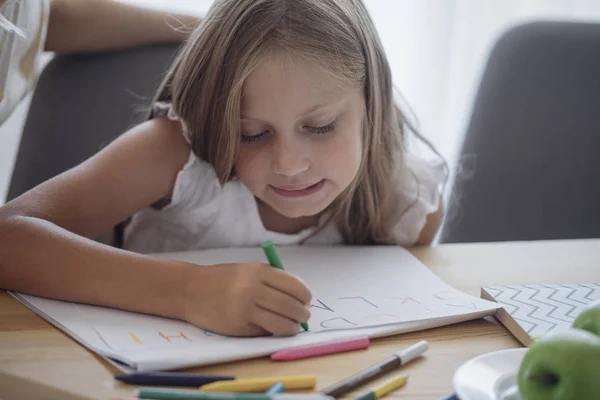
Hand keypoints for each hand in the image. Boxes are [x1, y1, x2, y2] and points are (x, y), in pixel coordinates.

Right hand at [182, 263, 311, 336]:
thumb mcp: (248, 271)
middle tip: (304, 317)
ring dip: (293, 327)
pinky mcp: (239, 325)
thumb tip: (300, 300)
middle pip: (292, 306)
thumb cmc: (223, 280)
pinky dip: (274, 332)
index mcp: (260, 271)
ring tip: (293, 327)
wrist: (190, 289)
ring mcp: (246, 307)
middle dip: (303, 314)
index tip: (306, 301)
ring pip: (282, 322)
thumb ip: (272, 281)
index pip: (295, 286)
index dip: (305, 296)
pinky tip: (273, 328)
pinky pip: (266, 331)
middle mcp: (254, 288)